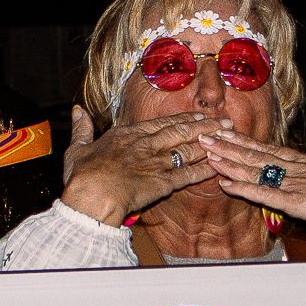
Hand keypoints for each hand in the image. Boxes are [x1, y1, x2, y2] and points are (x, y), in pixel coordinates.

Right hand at [60, 107, 229, 224]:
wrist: (92, 195)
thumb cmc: (82, 175)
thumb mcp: (78, 147)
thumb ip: (82, 129)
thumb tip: (77, 110)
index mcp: (128, 134)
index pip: (162, 123)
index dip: (183, 119)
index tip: (199, 115)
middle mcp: (147, 145)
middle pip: (181, 131)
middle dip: (206, 125)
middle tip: (225, 121)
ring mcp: (157, 163)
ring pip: (189, 149)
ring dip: (210, 143)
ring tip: (228, 137)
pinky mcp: (164, 183)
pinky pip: (189, 175)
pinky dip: (204, 170)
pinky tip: (217, 166)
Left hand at [196, 128, 305, 236]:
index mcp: (304, 160)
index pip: (267, 148)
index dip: (243, 141)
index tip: (225, 133)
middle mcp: (294, 168)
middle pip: (254, 156)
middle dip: (227, 147)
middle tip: (204, 137)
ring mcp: (292, 184)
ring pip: (254, 172)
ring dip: (229, 164)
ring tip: (208, 155)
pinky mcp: (294, 201)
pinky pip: (263, 194)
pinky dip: (243, 189)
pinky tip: (226, 184)